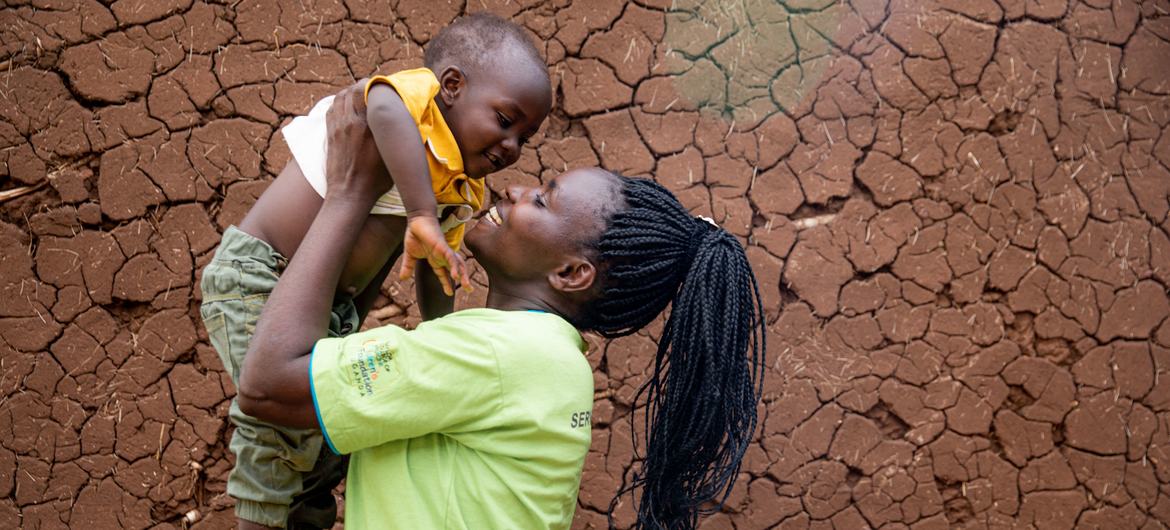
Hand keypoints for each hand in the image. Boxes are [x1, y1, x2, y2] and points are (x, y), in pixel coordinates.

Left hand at [324, 79, 390, 200]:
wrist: (349, 194)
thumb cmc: (375, 180)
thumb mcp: (393, 157)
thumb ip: (396, 136)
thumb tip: (406, 122)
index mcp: (368, 125)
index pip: (368, 91)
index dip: (376, 85)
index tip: (385, 87)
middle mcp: (351, 121)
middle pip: (353, 89)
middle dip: (363, 86)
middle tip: (373, 90)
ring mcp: (337, 126)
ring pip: (340, 96)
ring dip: (350, 92)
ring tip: (360, 97)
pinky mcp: (330, 133)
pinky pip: (332, 108)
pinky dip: (340, 103)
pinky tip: (347, 107)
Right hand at [399, 216, 471, 295]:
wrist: (417, 220)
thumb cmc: (415, 234)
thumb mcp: (410, 255)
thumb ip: (407, 266)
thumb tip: (402, 278)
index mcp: (435, 259)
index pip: (443, 273)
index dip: (447, 283)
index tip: (450, 293)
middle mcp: (442, 256)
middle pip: (456, 269)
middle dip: (463, 279)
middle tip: (469, 289)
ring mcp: (444, 251)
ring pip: (457, 264)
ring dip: (463, 275)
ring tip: (466, 286)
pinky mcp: (442, 246)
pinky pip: (450, 258)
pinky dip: (454, 267)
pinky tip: (455, 276)